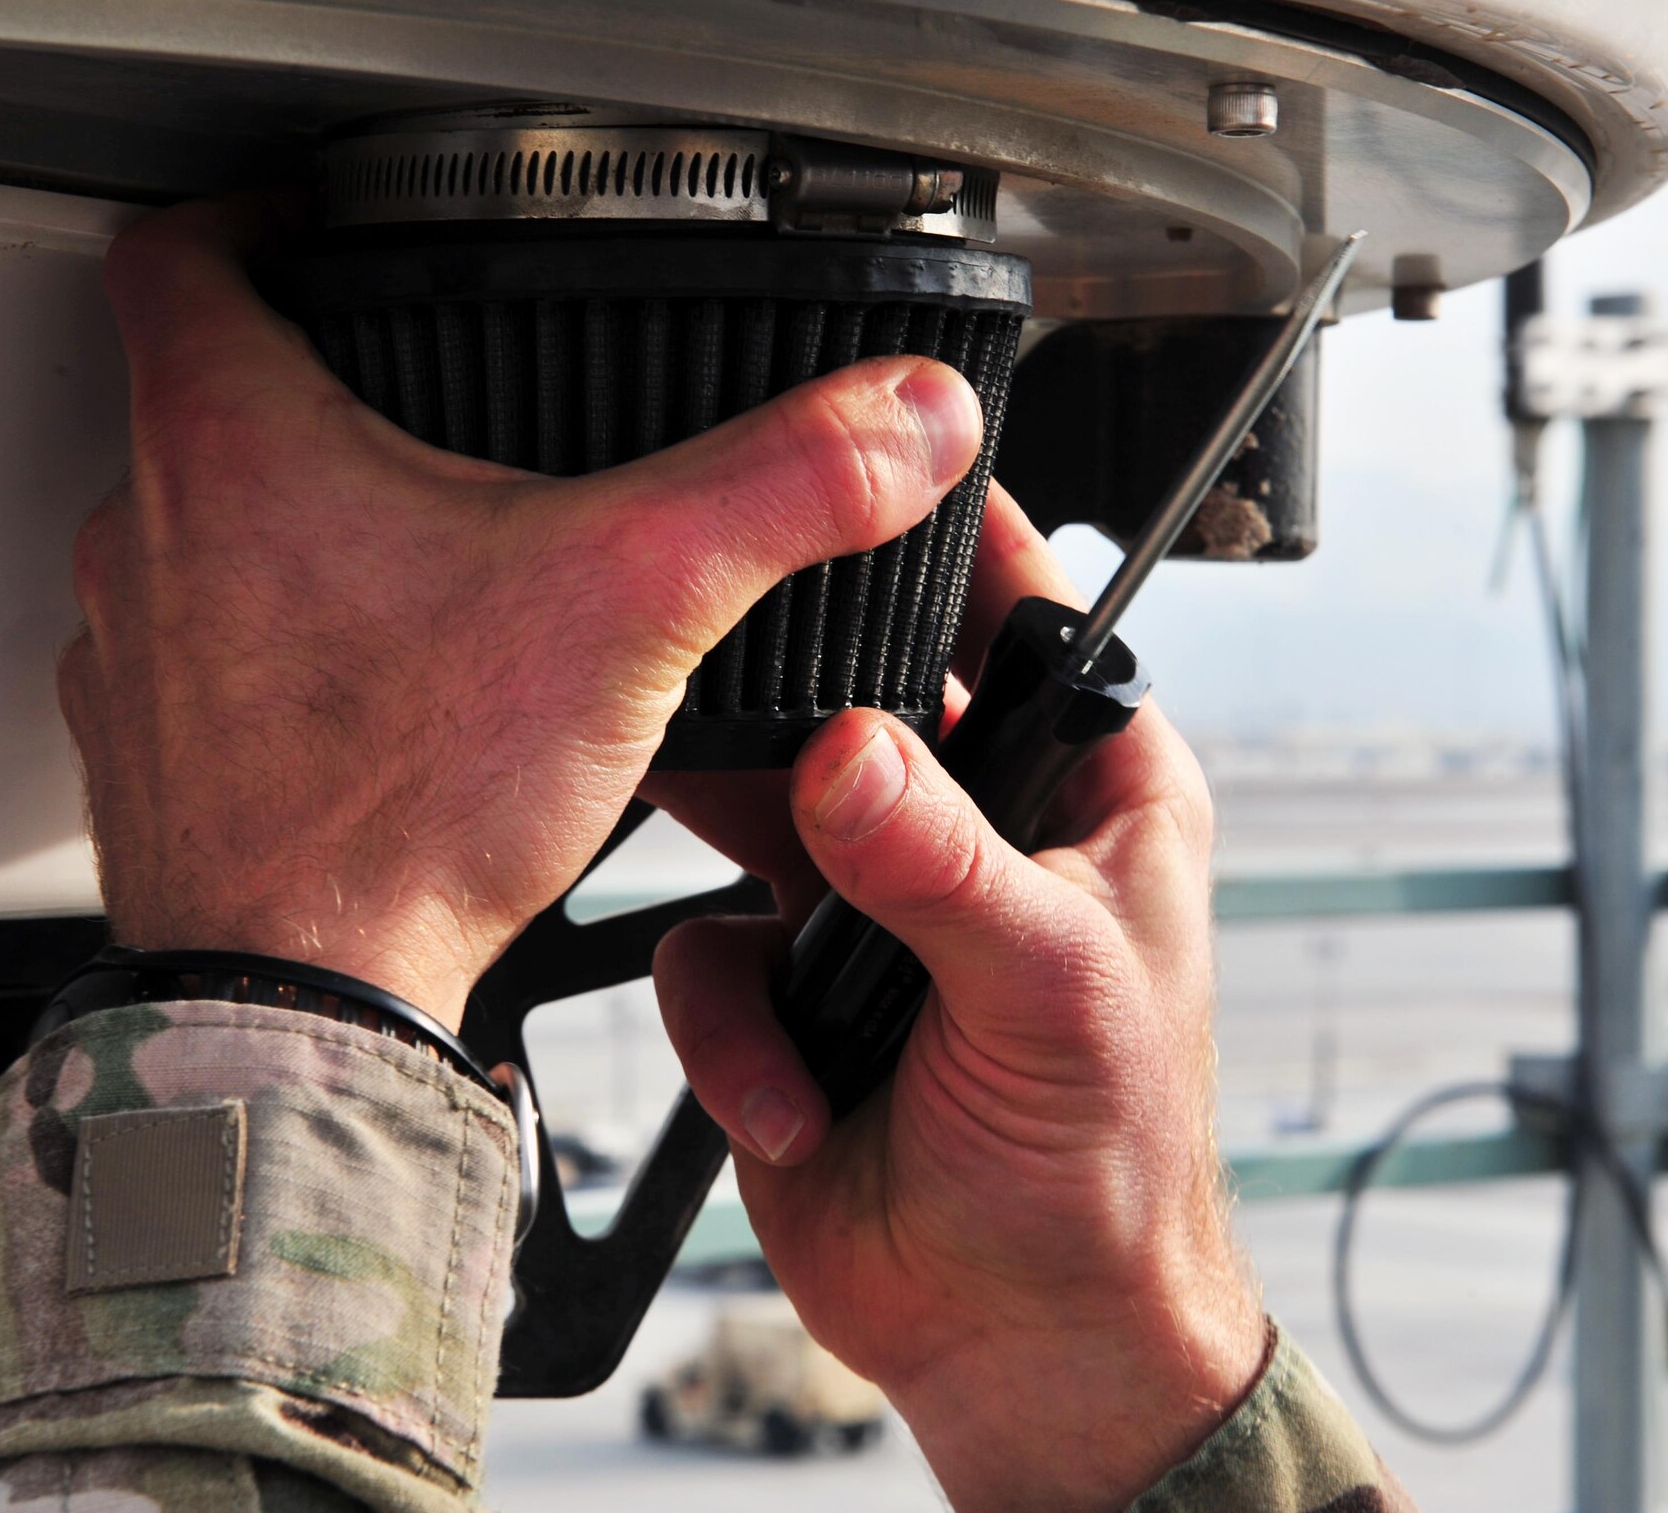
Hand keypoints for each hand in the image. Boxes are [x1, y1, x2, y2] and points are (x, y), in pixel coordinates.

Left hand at [58, 195, 984, 1027]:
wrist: (303, 1007)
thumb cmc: (404, 813)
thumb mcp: (630, 606)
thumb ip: (779, 490)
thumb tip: (897, 418)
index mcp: (230, 444)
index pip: (182, 246)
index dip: (252, 209)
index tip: (318, 217)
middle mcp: (152, 538)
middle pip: (193, 389)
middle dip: (300, 374)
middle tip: (407, 385)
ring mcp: (135, 655)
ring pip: (193, 533)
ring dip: (282, 523)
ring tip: (407, 541)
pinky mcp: (153, 758)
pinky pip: (198, 660)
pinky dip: (272, 650)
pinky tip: (373, 688)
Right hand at [648, 486, 1265, 1511]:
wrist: (1018, 1332)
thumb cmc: (1105, 1168)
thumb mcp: (1053, 991)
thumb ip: (943, 870)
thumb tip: (847, 758)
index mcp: (1078, 788)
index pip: (1019, 608)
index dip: (943, 532)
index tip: (855, 470)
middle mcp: (961, 821)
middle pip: (845, 694)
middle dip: (784, 721)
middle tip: (719, 705)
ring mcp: (862, 898)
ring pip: (744, 809)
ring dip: (743, 885)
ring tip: (779, 959)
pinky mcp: (780, 982)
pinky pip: (700, 952)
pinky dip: (732, 1031)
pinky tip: (792, 1096)